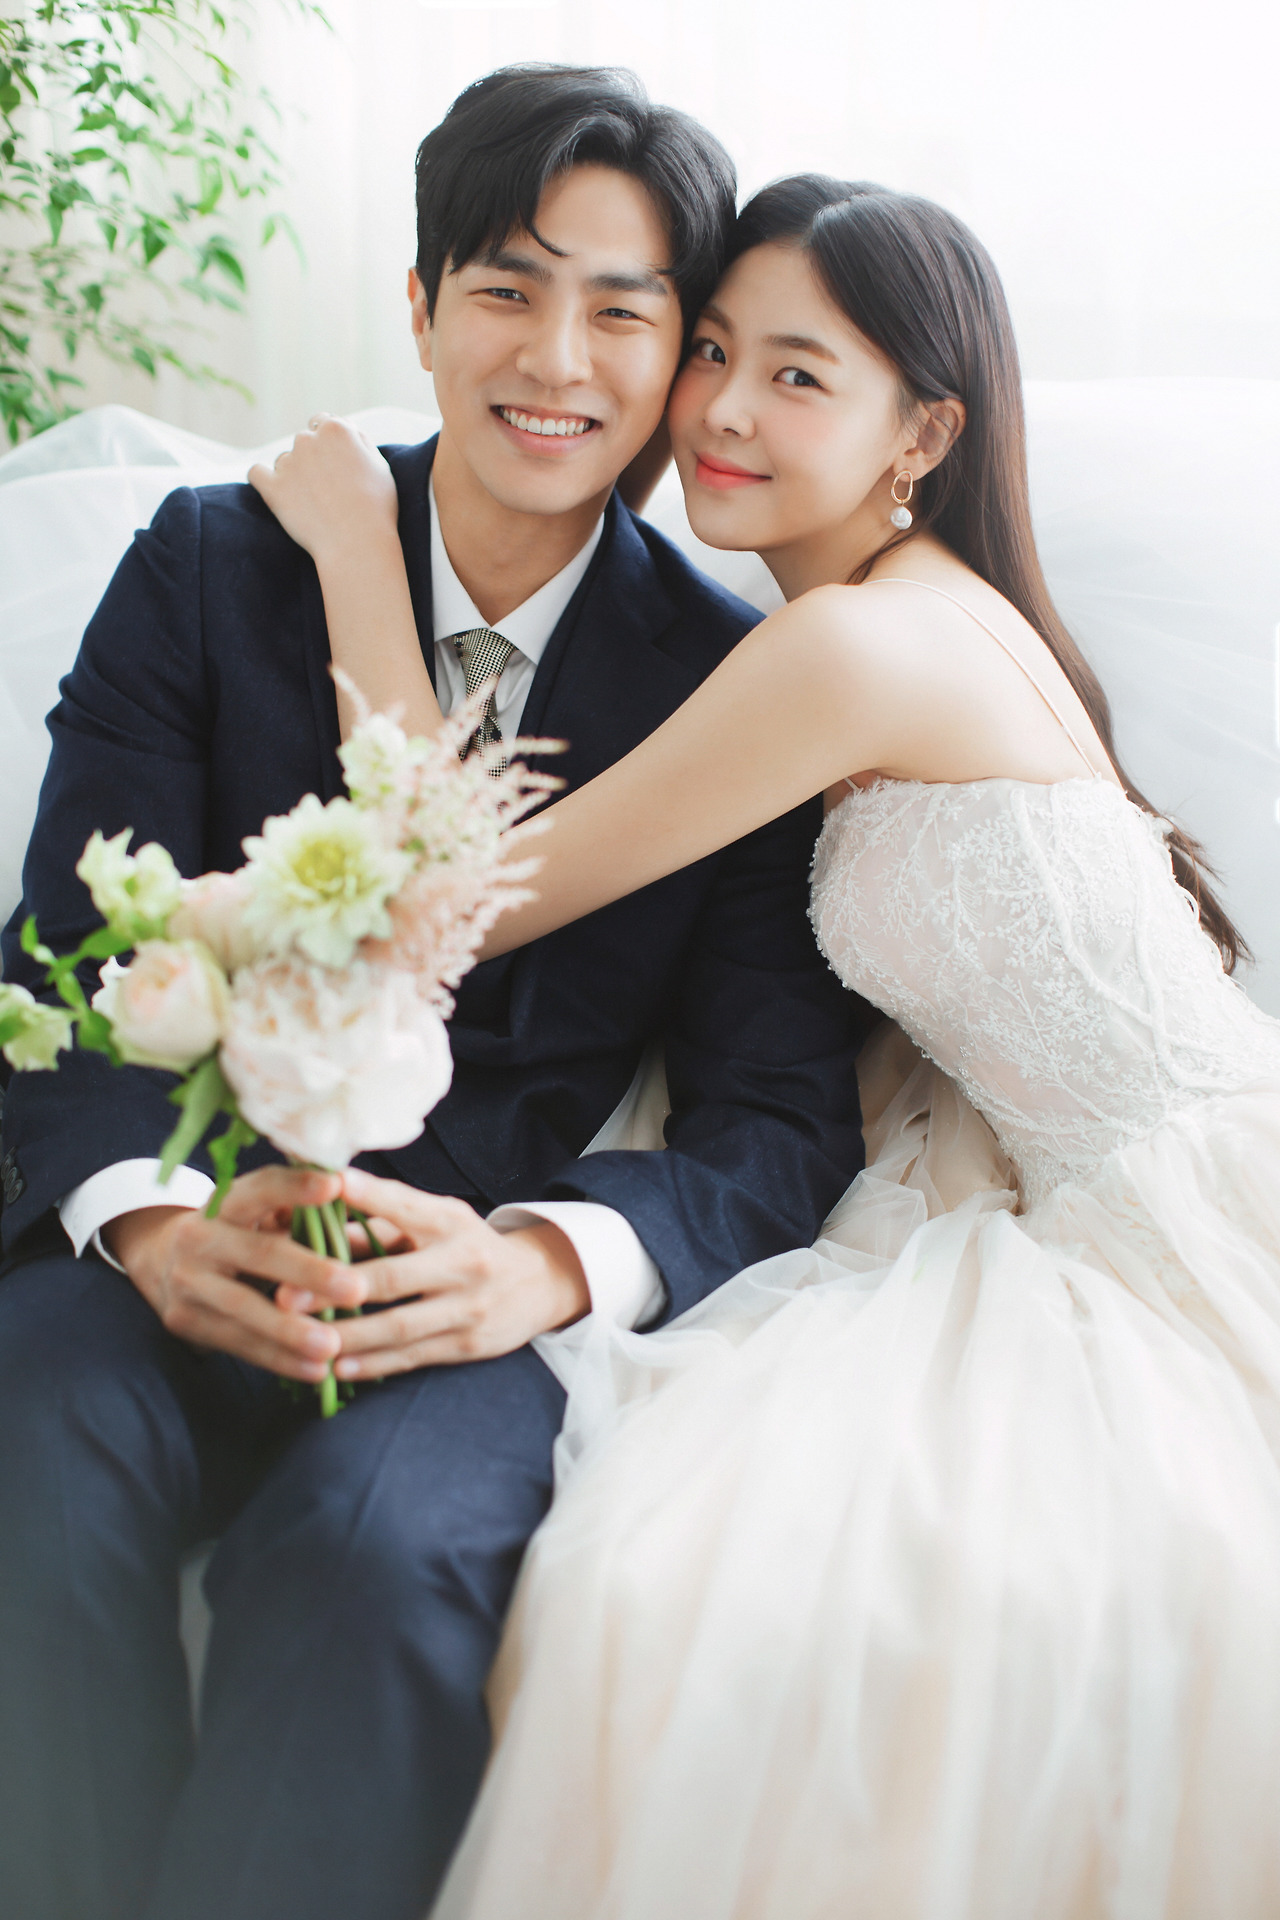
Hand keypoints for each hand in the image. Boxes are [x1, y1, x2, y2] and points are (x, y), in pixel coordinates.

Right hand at [106, 1166, 366, 1381]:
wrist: (163, 1263)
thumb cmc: (237, 1233)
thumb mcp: (256, 1213)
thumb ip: (294, 1213)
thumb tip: (351, 1205)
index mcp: (225, 1202)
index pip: (261, 1188)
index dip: (295, 1186)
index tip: (335, 1186)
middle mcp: (200, 1236)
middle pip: (259, 1254)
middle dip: (310, 1272)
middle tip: (356, 1289)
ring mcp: (187, 1281)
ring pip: (244, 1308)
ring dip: (292, 1331)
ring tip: (334, 1345)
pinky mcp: (185, 1321)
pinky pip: (238, 1344)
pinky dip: (280, 1360)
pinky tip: (316, 1371)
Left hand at [248, 415, 398, 566]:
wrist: (357, 544)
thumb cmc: (376, 508)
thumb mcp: (380, 465)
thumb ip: (359, 441)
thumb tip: (345, 429)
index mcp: (336, 429)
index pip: (323, 422)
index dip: (330, 443)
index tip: (335, 462)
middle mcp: (308, 439)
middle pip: (304, 441)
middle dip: (312, 458)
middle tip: (328, 487)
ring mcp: (288, 463)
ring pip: (284, 460)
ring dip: (293, 473)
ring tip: (313, 501)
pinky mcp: (272, 487)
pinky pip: (256, 473)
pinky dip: (264, 479)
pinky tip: (275, 490)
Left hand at [273, 1167, 590, 1380]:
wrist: (535, 1284)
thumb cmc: (464, 1244)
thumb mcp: (433, 1221)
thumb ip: (378, 1224)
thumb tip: (317, 1221)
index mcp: (449, 1221)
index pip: (404, 1205)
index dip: (367, 1195)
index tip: (328, 1185)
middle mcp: (461, 1262)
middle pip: (393, 1277)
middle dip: (337, 1288)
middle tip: (286, 1296)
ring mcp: (467, 1307)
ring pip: (399, 1326)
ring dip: (348, 1335)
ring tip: (305, 1339)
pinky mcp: (467, 1344)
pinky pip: (412, 1357)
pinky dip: (373, 1364)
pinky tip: (338, 1367)